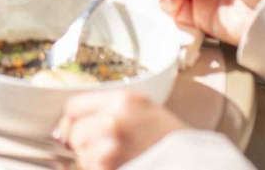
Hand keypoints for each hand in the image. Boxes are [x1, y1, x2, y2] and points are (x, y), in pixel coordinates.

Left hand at [54, 90, 189, 168]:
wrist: (193, 164)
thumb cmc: (169, 139)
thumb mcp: (143, 109)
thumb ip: (109, 109)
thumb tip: (71, 122)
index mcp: (123, 101)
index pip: (74, 107)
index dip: (72, 120)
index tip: (73, 129)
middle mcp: (114, 120)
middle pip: (74, 132)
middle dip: (81, 143)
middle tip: (100, 149)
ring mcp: (112, 148)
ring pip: (82, 155)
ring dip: (91, 160)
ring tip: (115, 159)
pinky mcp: (111, 168)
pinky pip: (90, 168)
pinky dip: (98, 169)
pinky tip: (118, 166)